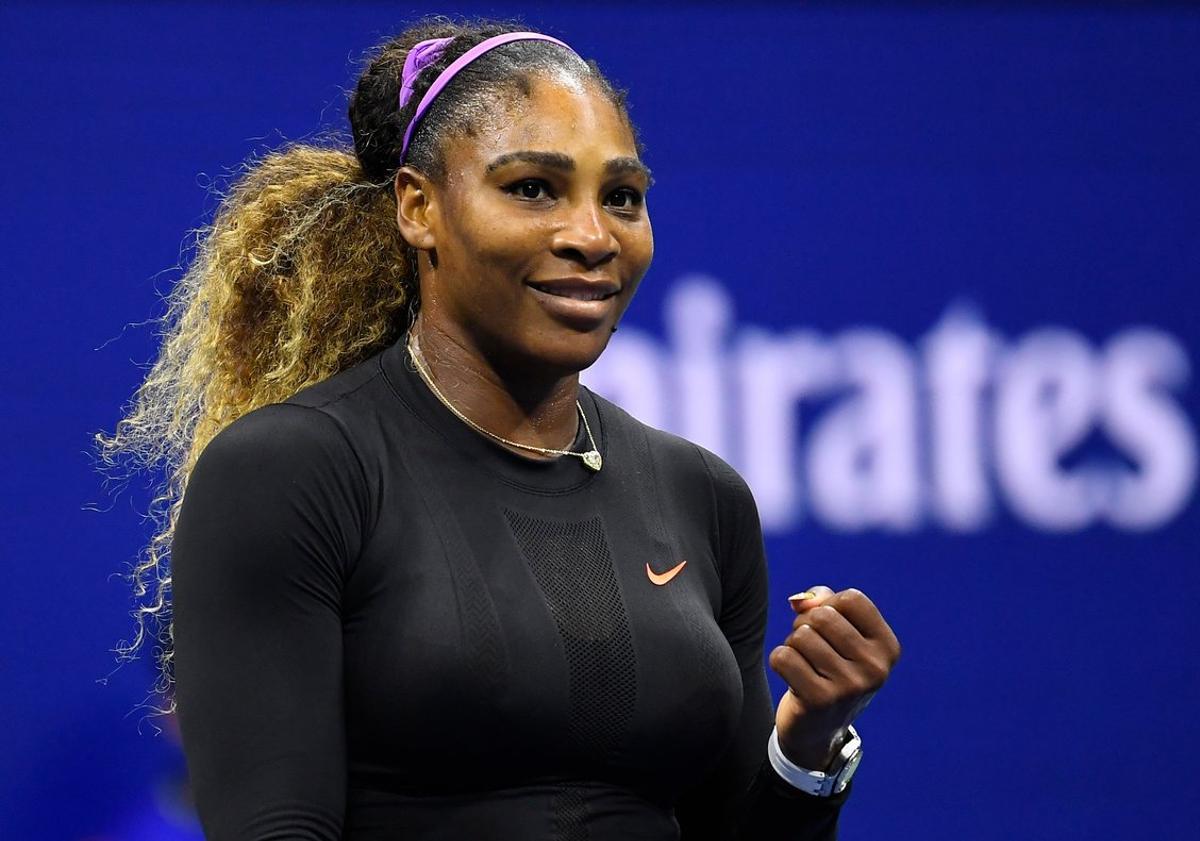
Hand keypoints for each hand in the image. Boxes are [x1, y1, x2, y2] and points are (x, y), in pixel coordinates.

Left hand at [768, 586, 900, 769]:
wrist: (820, 728)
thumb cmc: (829, 668)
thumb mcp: (839, 634)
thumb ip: (822, 603)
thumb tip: (800, 600)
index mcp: (887, 648)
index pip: (851, 599)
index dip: (829, 604)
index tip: (828, 627)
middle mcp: (876, 668)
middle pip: (822, 616)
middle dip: (805, 624)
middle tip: (810, 648)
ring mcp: (850, 687)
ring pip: (800, 636)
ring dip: (793, 645)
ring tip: (804, 663)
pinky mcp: (820, 700)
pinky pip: (783, 656)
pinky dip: (780, 661)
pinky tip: (793, 676)